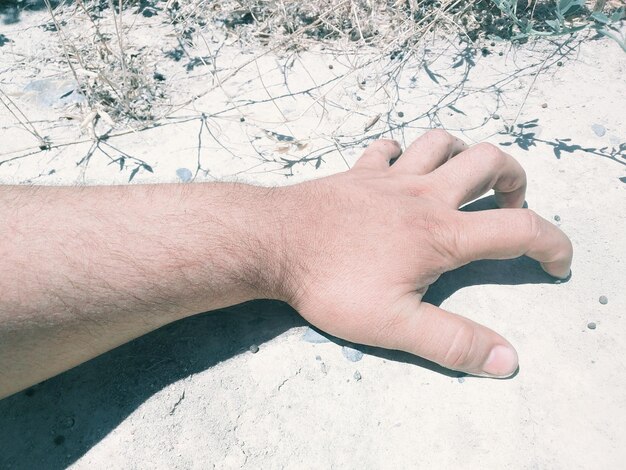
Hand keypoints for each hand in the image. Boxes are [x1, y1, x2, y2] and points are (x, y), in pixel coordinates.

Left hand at [280, 130, 571, 376]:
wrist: (274, 242)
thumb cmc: (332, 284)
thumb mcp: (394, 325)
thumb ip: (452, 342)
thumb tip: (506, 360)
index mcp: (442, 234)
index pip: (519, 230)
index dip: (551, 244)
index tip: (557, 261)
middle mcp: (424, 195)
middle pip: (489, 161)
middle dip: (513, 178)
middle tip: (509, 205)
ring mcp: (390, 177)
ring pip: (442, 142)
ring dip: (464, 154)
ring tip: (464, 181)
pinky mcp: (359, 171)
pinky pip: (390, 147)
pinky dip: (405, 153)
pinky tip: (400, 171)